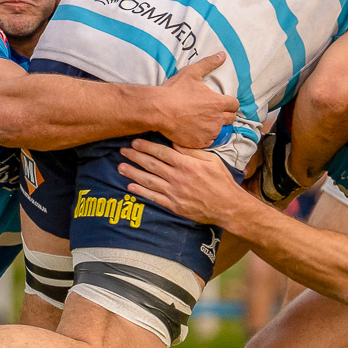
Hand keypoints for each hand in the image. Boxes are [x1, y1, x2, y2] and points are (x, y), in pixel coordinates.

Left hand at [119, 138, 247, 225]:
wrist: (227, 206)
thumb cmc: (221, 180)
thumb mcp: (212, 159)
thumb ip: (192, 151)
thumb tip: (175, 142)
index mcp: (186, 164)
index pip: (161, 152)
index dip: (146, 146)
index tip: (135, 142)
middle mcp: (177, 177)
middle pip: (151, 164)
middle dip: (135, 156)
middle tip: (122, 150)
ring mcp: (174, 192)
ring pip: (149, 181)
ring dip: (133, 173)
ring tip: (120, 167)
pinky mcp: (174, 205)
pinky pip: (153, 198)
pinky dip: (141, 192)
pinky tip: (130, 187)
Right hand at [157, 52, 240, 148]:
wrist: (158, 110)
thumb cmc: (175, 90)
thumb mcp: (192, 73)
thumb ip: (209, 63)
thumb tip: (222, 54)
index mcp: (218, 102)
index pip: (235, 105)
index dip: (230, 103)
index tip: (223, 103)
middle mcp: (217, 119)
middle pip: (231, 119)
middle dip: (225, 115)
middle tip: (213, 112)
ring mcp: (209, 132)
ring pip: (220, 131)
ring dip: (215, 126)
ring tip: (204, 122)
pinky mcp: (200, 142)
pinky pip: (209, 141)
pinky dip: (205, 137)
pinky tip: (196, 131)